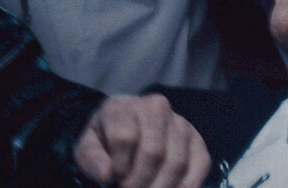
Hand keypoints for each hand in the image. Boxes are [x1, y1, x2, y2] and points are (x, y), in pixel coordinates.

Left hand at [74, 93, 208, 187]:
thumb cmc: (106, 143)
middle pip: (154, 151)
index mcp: (122, 106)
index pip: (125, 138)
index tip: (114, 178)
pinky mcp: (198, 143)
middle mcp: (155, 107)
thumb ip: (92, 159)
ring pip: (176, 162)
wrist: (127, 133)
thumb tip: (108, 174)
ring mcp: (180, 124)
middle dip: (140, 182)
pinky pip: (199, 168)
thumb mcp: (88, 149)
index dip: (120, 167)